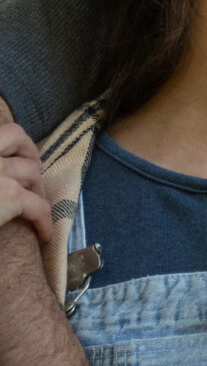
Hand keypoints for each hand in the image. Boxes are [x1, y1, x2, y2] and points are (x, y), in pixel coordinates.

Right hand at [0, 122, 50, 240]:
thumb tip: (6, 163)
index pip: (0, 130)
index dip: (11, 141)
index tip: (14, 155)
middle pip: (15, 135)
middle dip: (28, 152)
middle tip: (32, 173)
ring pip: (30, 169)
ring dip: (35, 187)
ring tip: (33, 206)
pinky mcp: (7, 194)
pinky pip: (38, 206)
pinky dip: (44, 221)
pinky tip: (44, 235)